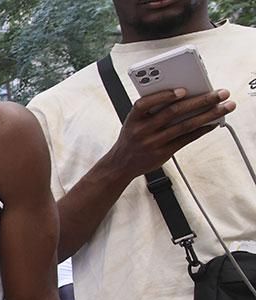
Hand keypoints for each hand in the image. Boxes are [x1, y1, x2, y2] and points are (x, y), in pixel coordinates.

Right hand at [106, 87, 233, 179]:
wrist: (120, 164)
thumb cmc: (132, 138)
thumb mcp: (134, 121)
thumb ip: (152, 109)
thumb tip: (184, 96)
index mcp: (133, 118)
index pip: (147, 103)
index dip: (165, 95)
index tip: (184, 89)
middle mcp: (142, 130)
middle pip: (174, 112)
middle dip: (200, 100)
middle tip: (220, 94)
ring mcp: (153, 143)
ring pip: (184, 126)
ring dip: (208, 115)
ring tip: (224, 108)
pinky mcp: (163, 153)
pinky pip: (186, 140)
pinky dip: (201, 130)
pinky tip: (212, 124)